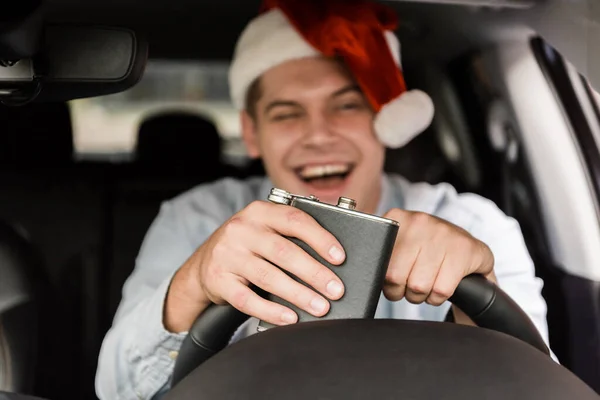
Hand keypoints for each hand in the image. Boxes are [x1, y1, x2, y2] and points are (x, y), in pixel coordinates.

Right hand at [164, 201, 345, 332]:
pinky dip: (271, 311)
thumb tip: (332, 257)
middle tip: (336, 289)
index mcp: (259, 212)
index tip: (340, 257)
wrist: (202, 264)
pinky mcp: (218, 280)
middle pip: (284, 252)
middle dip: (314, 273)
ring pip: (268, 276)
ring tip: (320, 306)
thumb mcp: (264, 229)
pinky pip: (247, 299)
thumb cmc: (246, 246)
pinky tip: (290, 317)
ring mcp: (228, 255)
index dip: (320, 238)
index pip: (294, 220)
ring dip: (298, 294)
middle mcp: (241, 230)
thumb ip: (291, 235)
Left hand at [382, 209, 494, 305]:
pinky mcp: (464, 250)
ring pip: (418, 286)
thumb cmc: (426, 251)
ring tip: (424, 286)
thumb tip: (360, 267)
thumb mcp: (401, 242)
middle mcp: (419, 221)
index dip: (383, 278)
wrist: (469, 250)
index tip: (390, 280)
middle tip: (407, 287)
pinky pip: (440, 290)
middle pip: (395, 276)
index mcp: (398, 218)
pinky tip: (439, 287)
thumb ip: (380, 250)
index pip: (378, 259)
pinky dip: (437, 298)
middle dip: (399, 291)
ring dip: (419, 296)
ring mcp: (443, 233)